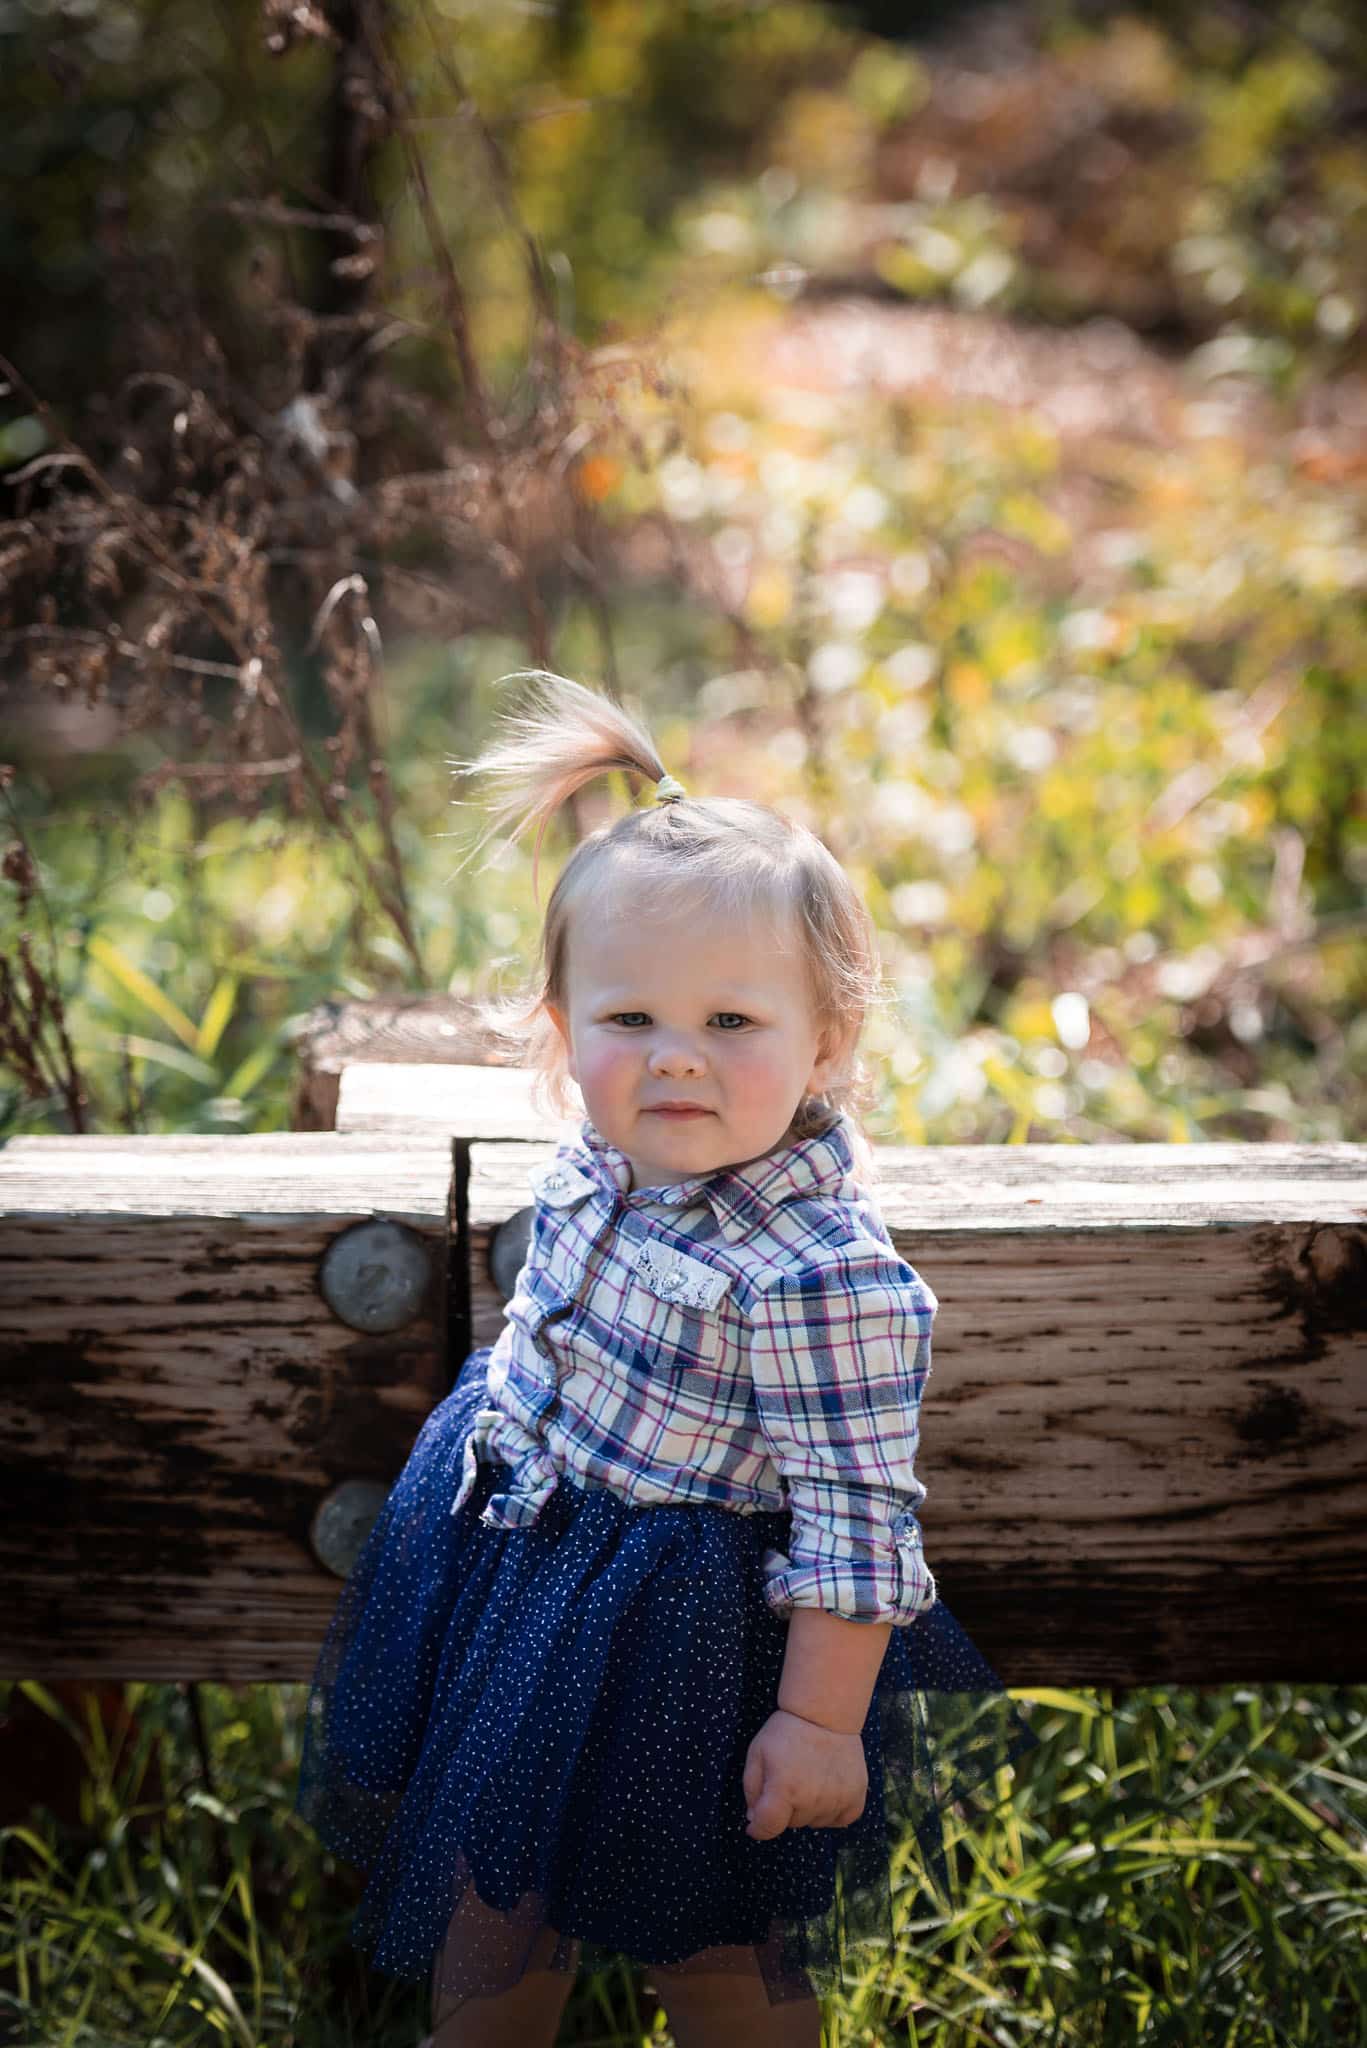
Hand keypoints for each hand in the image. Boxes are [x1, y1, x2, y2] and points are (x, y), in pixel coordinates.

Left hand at [743, 1708, 867, 1839]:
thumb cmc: (786, 1732)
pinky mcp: (856, 1797)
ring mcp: (837, 1800)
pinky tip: (827, 1788)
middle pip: (792, 1824)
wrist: (825, 1713)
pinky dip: (832, 1811)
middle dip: (785, 1808)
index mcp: (784, 1788)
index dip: (758, 1828)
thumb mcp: (756, 1753)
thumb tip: (755, 1819)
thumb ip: (752, 1790)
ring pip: (814, 1823)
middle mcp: (812, 1799)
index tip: (756, 1822)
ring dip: (808, 1809)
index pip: (768, 1828)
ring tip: (809, 1778)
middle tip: (788, 1778)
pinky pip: (840, 1820)